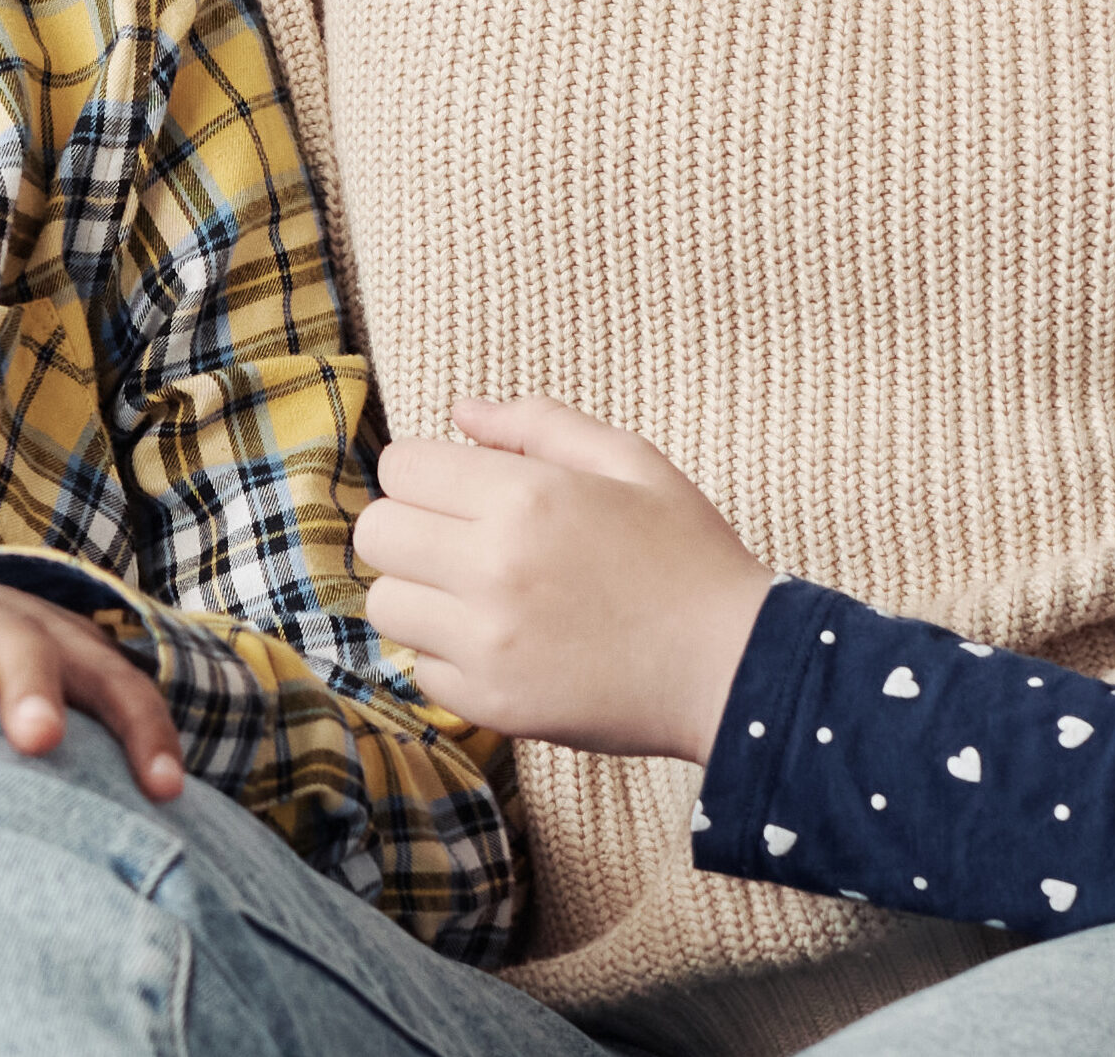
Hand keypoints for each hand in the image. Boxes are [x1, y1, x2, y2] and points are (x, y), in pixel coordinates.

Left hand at [348, 396, 772, 760]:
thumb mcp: (630, 462)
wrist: (738, 668)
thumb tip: (459, 411)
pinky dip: (447, 656)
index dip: (425, 474)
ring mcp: (487, 642)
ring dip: (421, 594)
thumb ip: (538, 424)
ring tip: (479, 596)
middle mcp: (493, 567)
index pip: (400, 467)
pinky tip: (502, 646)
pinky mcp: (490, 703)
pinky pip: (418, 667)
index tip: (459, 491)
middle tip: (461, 542)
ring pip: (385, 603)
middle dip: (411, 528)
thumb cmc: (688, 556)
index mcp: (524, 496)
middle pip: (376, 533)